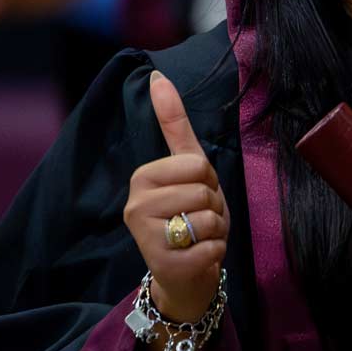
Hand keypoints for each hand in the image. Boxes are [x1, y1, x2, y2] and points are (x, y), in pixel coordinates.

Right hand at [123, 71, 230, 320]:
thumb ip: (173, 124)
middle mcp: (135, 206)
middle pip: (204, 190)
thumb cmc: (188, 215)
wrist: (184, 275)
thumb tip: (158, 75)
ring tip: (198, 238)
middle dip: (214, 206)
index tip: (194, 193)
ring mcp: (146, 237)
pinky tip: (198, 257)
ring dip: (216, 230)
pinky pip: (211, 247)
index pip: (197, 164)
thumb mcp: (186, 168)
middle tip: (198, 219)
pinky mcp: (163, 264)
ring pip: (208, 218)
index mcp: (141, 178)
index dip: (208, 181)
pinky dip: (215, 253)